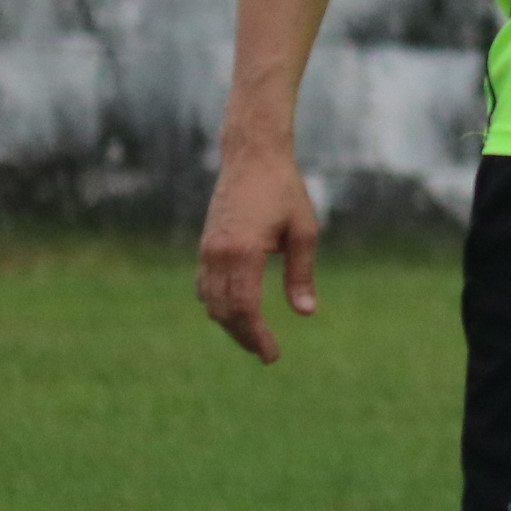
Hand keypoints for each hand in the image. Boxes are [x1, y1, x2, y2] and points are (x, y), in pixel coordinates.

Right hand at [197, 150, 321, 364]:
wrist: (252, 156)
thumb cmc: (284, 189)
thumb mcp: (304, 231)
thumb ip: (302, 273)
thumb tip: (306, 312)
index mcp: (244, 251)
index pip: (245, 309)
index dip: (257, 336)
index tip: (272, 355)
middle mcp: (218, 253)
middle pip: (225, 312)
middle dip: (245, 336)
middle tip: (267, 353)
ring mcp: (207, 249)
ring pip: (210, 302)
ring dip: (230, 323)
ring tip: (255, 336)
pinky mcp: (205, 244)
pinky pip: (204, 285)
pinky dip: (217, 304)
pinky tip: (236, 311)